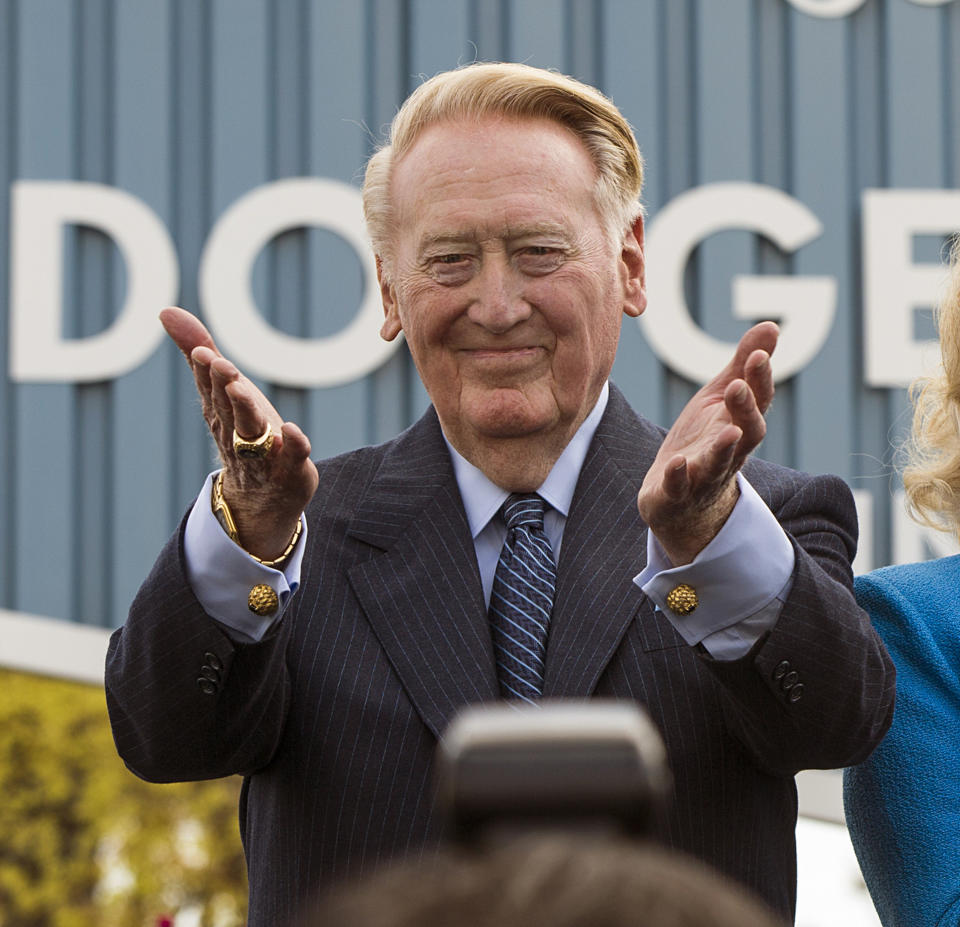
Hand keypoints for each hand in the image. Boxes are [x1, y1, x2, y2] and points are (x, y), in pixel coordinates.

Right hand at [161, 307, 318, 559]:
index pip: (210, 391)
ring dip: (248, 411)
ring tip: (244, 390)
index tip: (204, 352)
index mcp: (221, 413)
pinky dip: (294, 445)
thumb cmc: (243, 432)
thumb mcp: (223, 392)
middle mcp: (239, 433)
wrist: (262, 497)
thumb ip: (200, 352)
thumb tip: (166, 310)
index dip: (206, 372)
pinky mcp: (292, 468)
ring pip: (253, 432)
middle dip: (224, 388)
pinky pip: (293, 457)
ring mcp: (265, 454)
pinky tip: (294, 430)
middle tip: (221, 365)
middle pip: (229, 410)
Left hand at [636, 321, 777, 564]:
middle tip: (738, 386)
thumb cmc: (703, 439)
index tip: (758, 354)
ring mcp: (704, 475)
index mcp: (739, 424)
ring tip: (727, 431)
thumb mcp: (719, 399)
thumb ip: (741, 365)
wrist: (679, 500)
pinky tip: (676, 462)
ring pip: (719, 463)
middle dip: (745, 410)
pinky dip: (678, 476)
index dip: (759, 379)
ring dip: (723, 448)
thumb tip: (771, 326)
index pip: (757, 401)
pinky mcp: (676, 494)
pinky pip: (679, 487)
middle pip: (747, 433)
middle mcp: (729, 452)